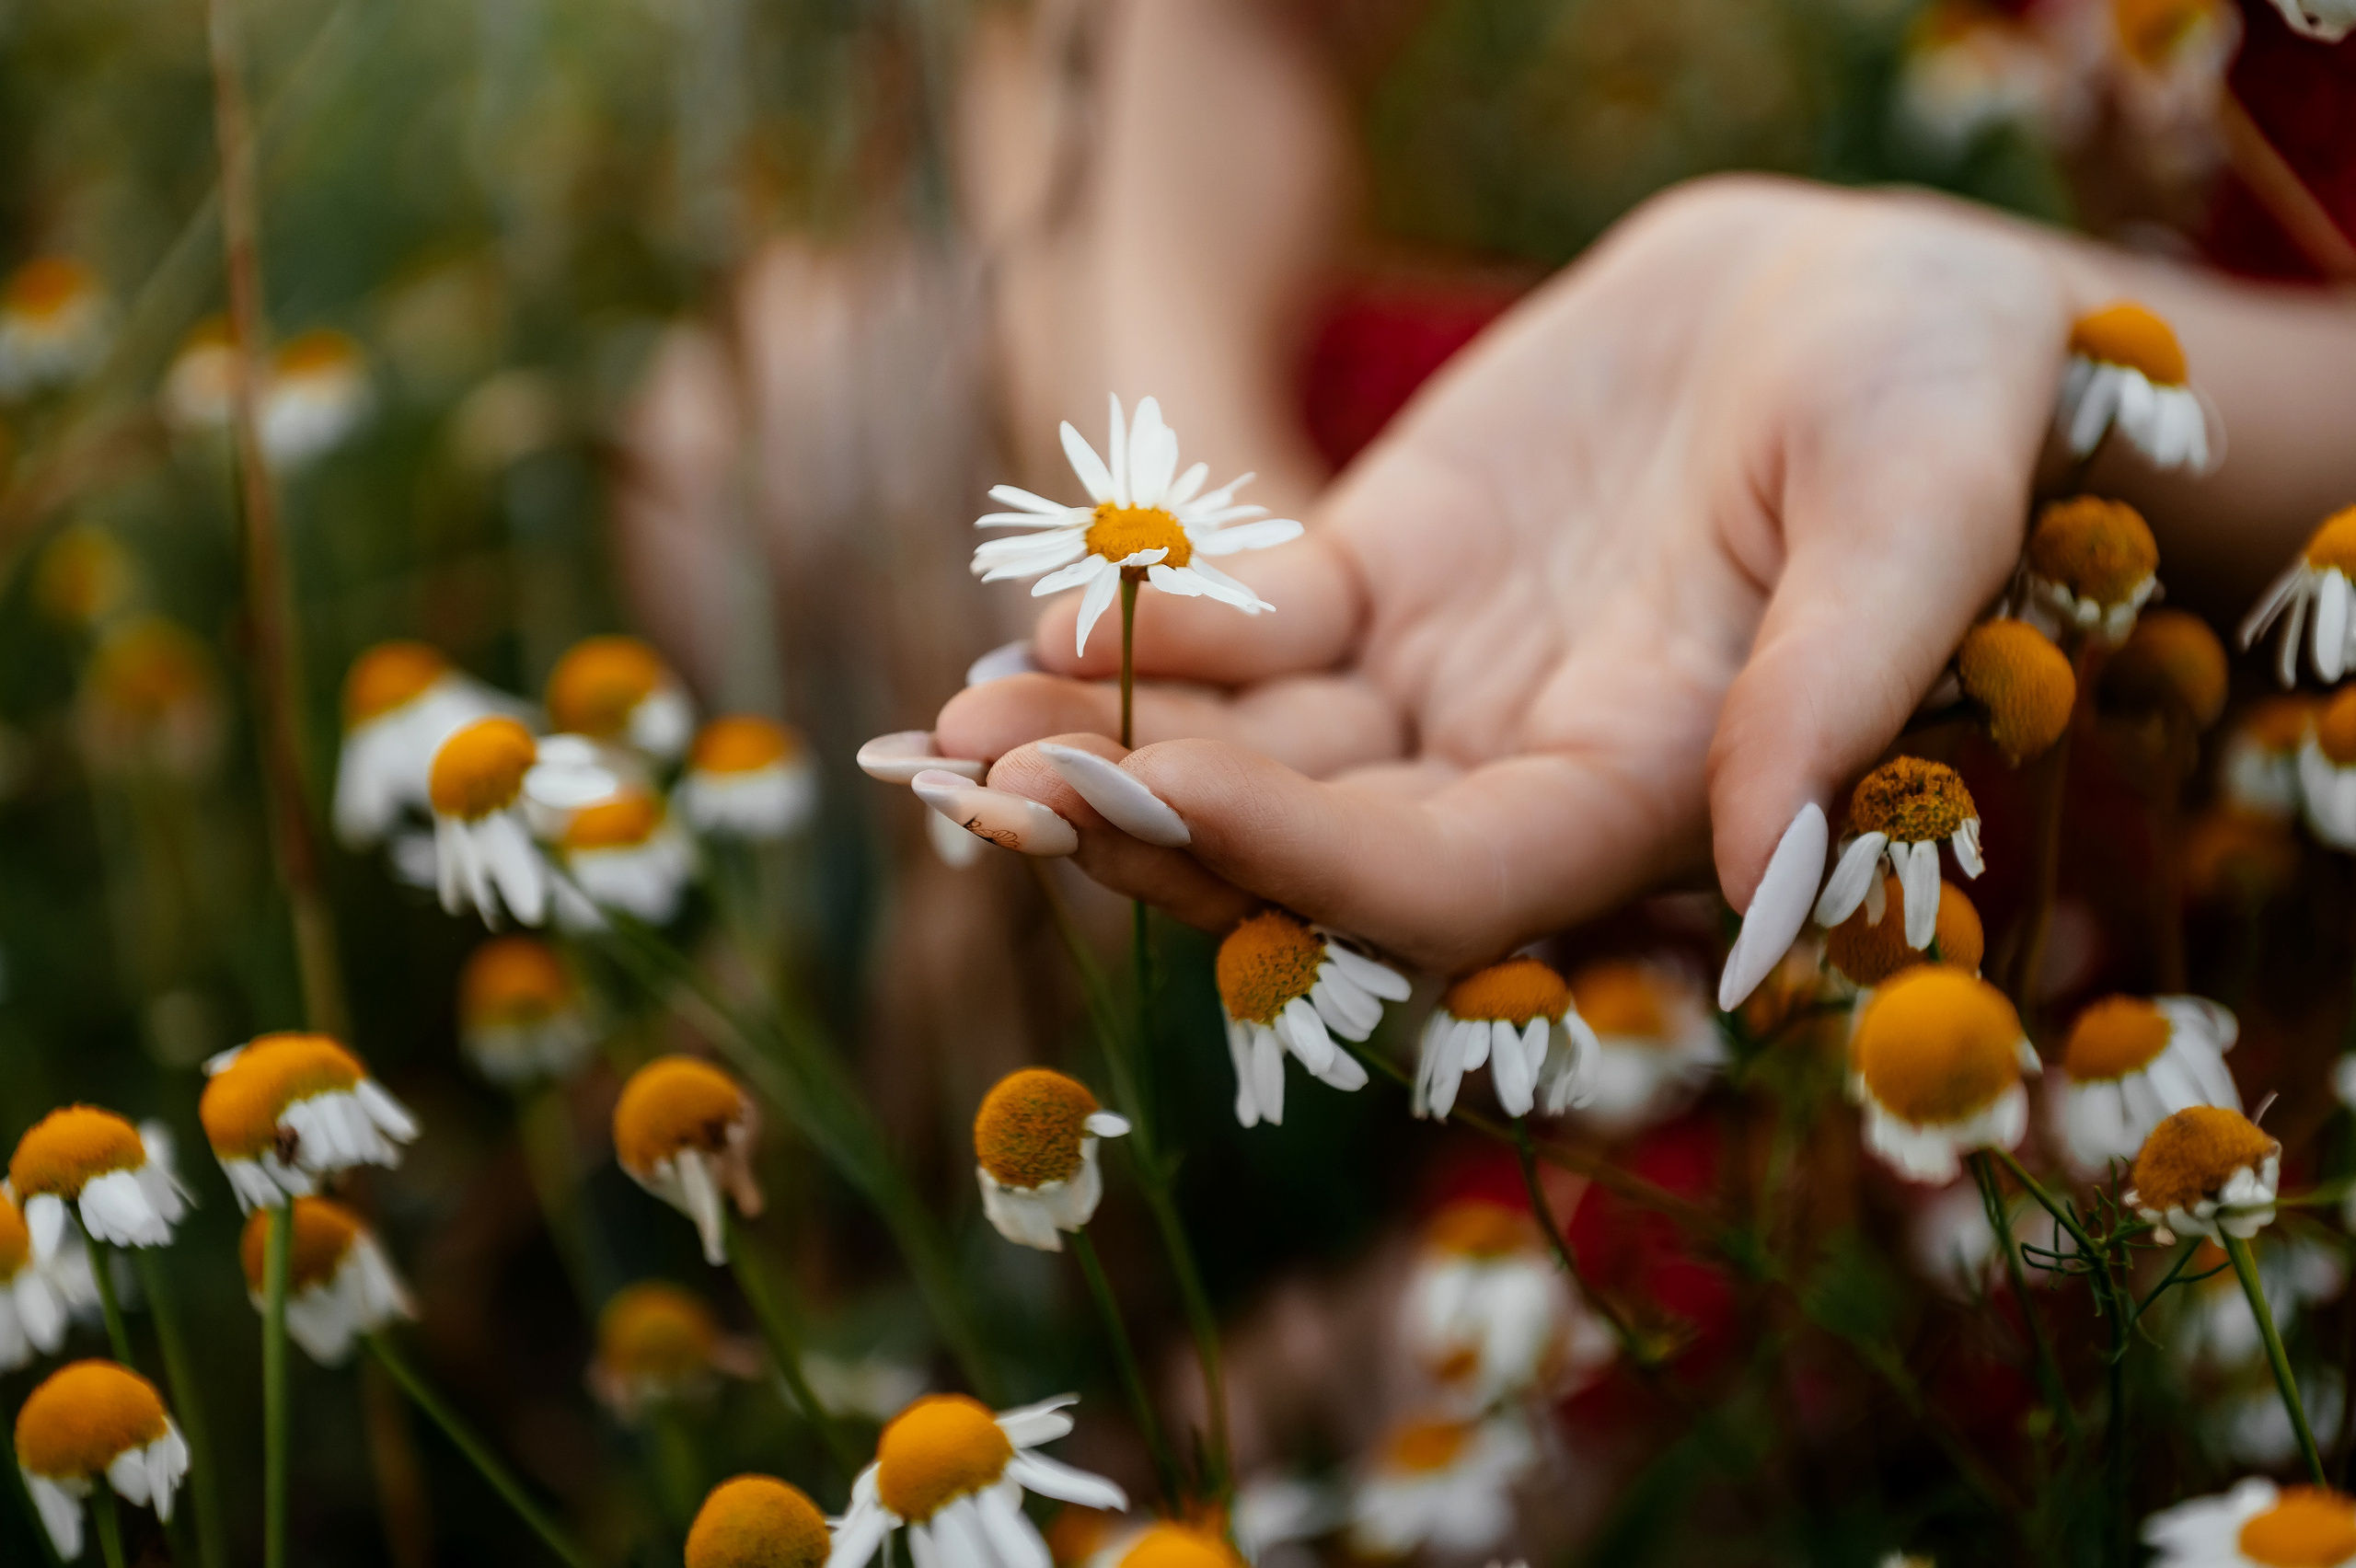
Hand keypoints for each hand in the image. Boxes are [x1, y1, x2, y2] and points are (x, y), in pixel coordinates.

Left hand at [930, 175, 2078, 976]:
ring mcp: (1445, 682)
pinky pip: (1252, 633)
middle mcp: (1526, 770)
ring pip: (1247, 750)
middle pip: (1303, 848)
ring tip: (944, 725)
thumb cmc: (1940, 391)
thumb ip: (1836, 688)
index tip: (1129, 786)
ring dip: (1096, 740)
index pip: (1441, 881)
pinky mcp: (1390, 583)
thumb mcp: (1919, 506)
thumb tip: (1765, 887)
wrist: (1866, 293)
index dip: (1287, 856)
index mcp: (1648, 798)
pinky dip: (1151, 631)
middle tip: (966, 789)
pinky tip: (1039, 616)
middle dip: (1136, 820)